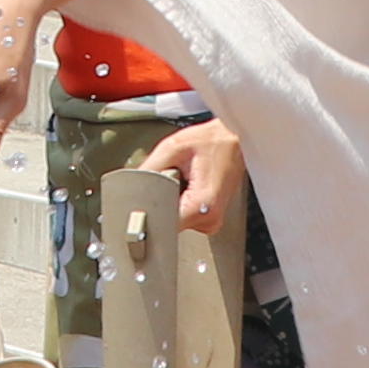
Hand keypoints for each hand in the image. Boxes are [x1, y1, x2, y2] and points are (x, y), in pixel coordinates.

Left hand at [140, 119, 246, 248]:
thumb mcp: (173, 148)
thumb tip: (131, 188)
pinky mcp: (210, 219)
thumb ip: (149, 170)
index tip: (140, 208)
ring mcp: (211, 221)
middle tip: (172, 179)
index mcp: (202, 204)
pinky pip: (184, 217)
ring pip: (175, 221)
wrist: (237, 141)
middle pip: (167, 223)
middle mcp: (210, 218)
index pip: (163, 227)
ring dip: (171, 202)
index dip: (148, 215)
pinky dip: (180, 202)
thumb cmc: (213, 141)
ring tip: (185, 180)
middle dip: (160, 202)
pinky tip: (190, 186)